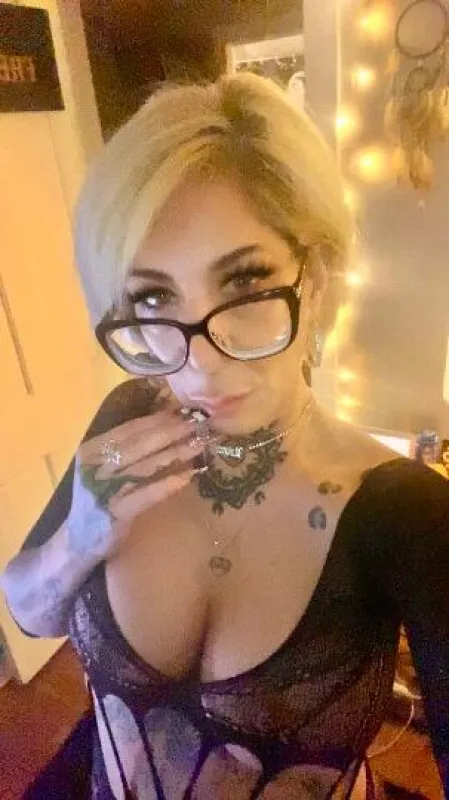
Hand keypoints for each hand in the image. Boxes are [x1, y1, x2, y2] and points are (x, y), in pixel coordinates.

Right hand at [66, 410, 204, 560]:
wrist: (76, 541)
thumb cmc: (96, 500)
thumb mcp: (103, 469)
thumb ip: (126, 450)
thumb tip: (164, 426)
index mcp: (92, 449)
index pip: (129, 429)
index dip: (158, 420)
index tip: (184, 413)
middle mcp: (96, 465)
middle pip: (140, 443)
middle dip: (172, 432)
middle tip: (199, 424)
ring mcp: (105, 488)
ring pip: (146, 465)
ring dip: (175, 453)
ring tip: (199, 445)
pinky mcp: (116, 511)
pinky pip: (147, 493)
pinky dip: (168, 483)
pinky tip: (188, 476)